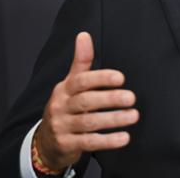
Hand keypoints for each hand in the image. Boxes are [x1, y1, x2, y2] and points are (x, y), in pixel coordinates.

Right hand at [35, 32, 138, 169]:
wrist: (45, 141)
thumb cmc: (65, 106)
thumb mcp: (70, 83)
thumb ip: (81, 61)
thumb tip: (84, 35)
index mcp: (64, 89)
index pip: (81, 81)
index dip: (100, 78)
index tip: (120, 77)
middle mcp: (61, 107)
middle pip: (86, 101)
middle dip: (110, 99)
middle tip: (131, 98)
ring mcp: (63, 127)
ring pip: (89, 123)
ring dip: (114, 119)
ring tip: (133, 116)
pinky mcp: (67, 145)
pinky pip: (89, 143)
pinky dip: (108, 141)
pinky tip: (124, 138)